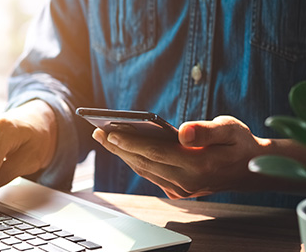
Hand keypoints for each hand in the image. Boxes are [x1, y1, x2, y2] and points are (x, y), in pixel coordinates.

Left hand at [92, 116, 272, 198]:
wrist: (249, 170)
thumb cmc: (239, 144)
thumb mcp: (230, 129)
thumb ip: (207, 131)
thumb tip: (183, 132)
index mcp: (198, 166)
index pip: (155, 153)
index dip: (131, 142)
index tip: (110, 132)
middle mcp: (187, 182)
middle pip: (144, 162)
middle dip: (118, 147)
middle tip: (98, 133)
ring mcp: (181, 190)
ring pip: (144, 170)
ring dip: (123, 155)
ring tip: (105, 138)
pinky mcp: (178, 191)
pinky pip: (151, 175)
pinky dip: (136, 162)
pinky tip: (124, 149)